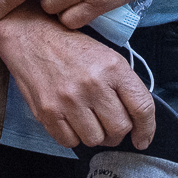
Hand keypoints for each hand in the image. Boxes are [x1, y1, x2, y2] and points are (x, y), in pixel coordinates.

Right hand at [0, 6, 155, 149]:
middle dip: (117, 132)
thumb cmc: (71, 46)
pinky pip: (69, 142)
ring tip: (87, 120)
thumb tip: (136, 120)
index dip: (147, 129)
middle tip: (109, 125)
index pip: (142, 107)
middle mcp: (93, 84)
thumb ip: (123, 85)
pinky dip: (73, 136)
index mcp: (113, 68)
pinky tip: (70, 120)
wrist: (30, 35)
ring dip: (95, 135)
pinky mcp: (47, 112)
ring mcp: (69, 100)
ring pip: (95, 140)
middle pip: (119, 129)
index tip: (143, 139)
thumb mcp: (106, 56)